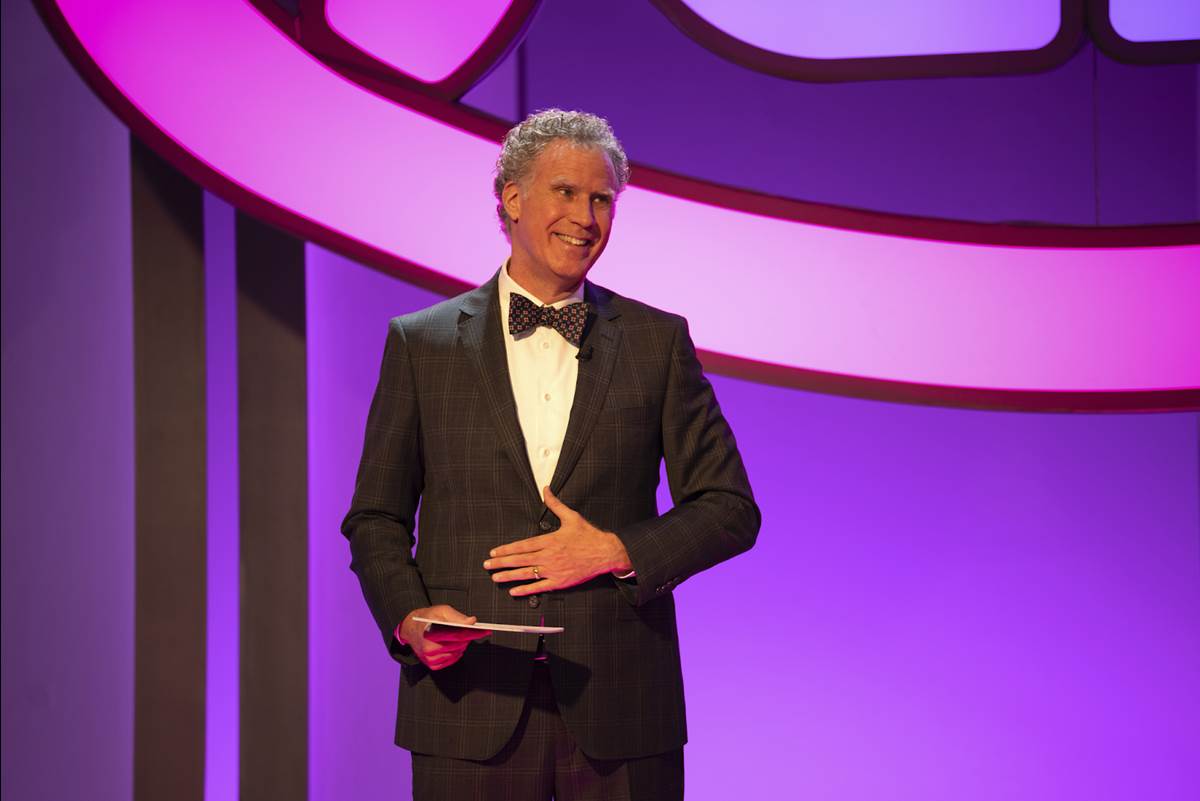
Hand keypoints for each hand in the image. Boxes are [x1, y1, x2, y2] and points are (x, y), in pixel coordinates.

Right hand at [397, 604, 489, 670]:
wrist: (411, 629)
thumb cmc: (427, 618)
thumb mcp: (442, 611)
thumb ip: (457, 617)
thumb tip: (472, 621)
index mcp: (432, 632)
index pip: (459, 635)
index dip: (474, 633)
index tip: (486, 631)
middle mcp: (430, 647)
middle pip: (460, 644)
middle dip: (468, 637)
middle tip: (471, 630)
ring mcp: (430, 658)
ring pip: (457, 653)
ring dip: (461, 645)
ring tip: (456, 636)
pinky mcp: (432, 665)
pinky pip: (451, 660)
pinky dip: (455, 653)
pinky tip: (451, 645)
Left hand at [484, 487, 632, 595]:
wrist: (606, 553)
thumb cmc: (589, 535)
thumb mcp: (572, 517)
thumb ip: (555, 504)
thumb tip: (546, 489)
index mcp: (550, 540)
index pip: (523, 545)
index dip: (506, 549)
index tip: (494, 553)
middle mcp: (549, 556)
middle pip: (520, 560)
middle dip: (501, 563)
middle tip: (487, 566)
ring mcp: (554, 570)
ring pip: (526, 574)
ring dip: (509, 576)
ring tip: (495, 578)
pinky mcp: (560, 582)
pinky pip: (539, 587)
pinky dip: (526, 590)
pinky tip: (513, 591)